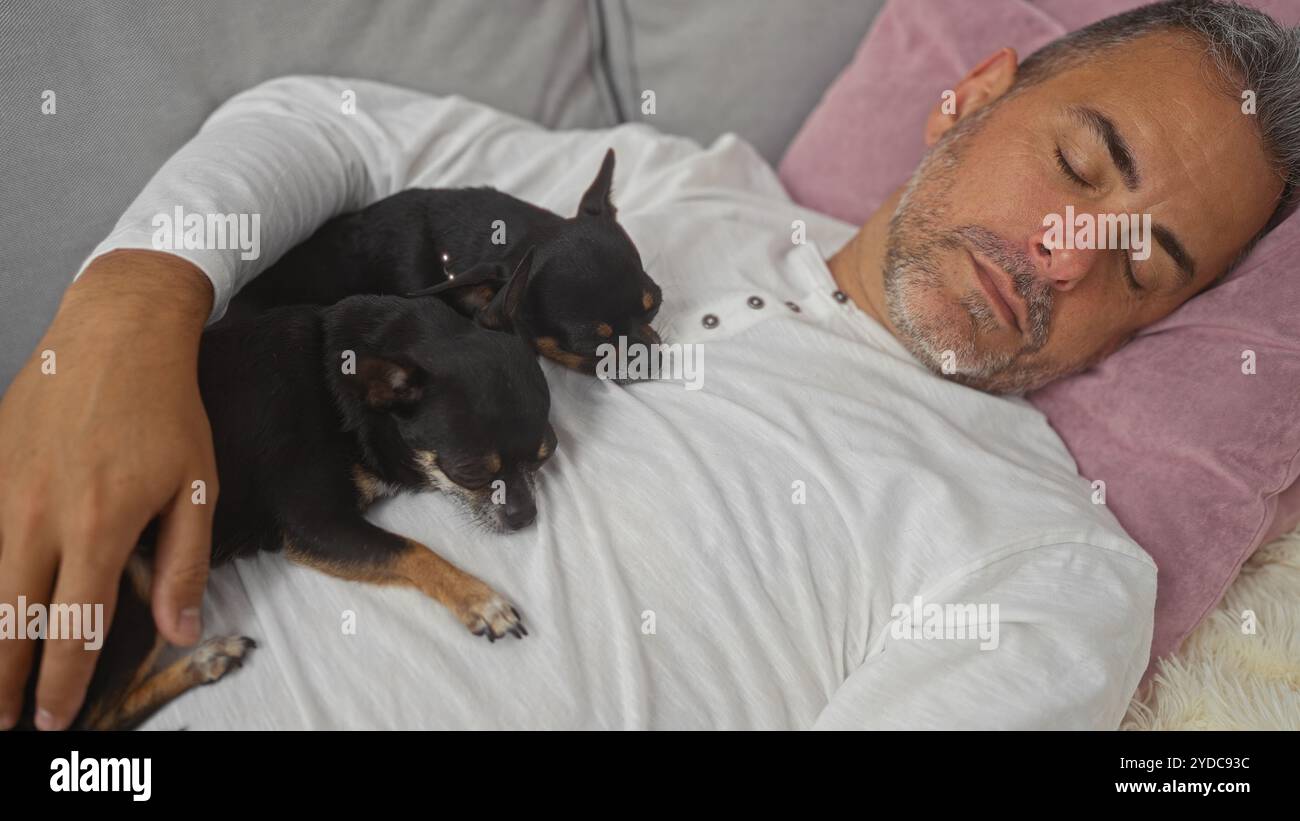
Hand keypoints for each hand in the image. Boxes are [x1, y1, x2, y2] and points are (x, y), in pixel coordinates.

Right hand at [0, 250, 217, 729]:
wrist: (114, 333)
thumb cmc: (165, 412)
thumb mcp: (195, 488)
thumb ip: (184, 565)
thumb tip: (180, 631)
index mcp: (97, 527)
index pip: (72, 628)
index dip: (60, 683)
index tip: (54, 720)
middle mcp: (37, 517)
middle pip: (9, 620)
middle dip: (3, 681)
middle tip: (3, 723)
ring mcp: (1, 493)